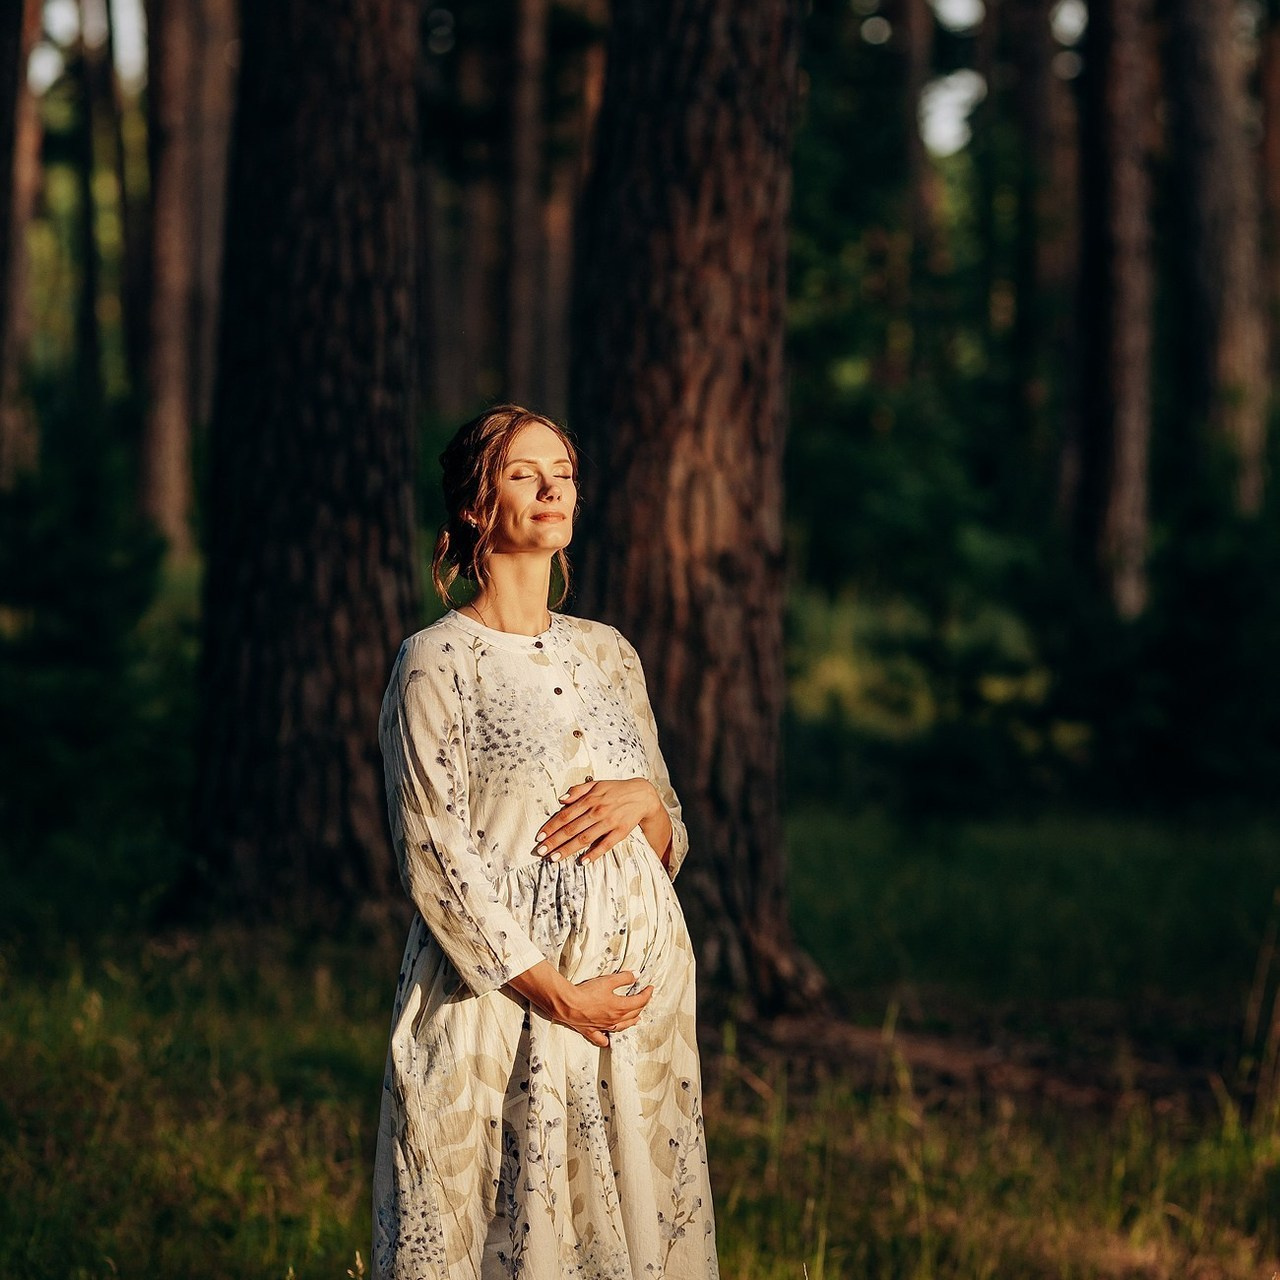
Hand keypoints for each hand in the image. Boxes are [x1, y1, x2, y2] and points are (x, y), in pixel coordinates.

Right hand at [507, 961, 653, 1047]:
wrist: (568, 1004)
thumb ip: (624, 978)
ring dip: (631, 1021)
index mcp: (620, 1007)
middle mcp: (615, 1020)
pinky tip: (609, 1040)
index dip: (647, 994)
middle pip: (633, 1014)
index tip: (650, 988)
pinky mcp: (592, 1031)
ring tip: (636, 1018)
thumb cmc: (587, 992)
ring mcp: (604, 1027)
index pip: (640, 1002)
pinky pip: (602, 1038)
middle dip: (642, 1005)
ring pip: (622, 1027)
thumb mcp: (608, 981)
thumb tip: (636, 975)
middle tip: (645, 998)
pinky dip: (607, 1039)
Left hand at [534, 778, 661, 863]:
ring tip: (554, 858)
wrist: (642, 795)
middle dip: (554, 841)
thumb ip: (578, 790)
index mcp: (590, 800)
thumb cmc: (616, 789)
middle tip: (540, 852)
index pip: (565, 816)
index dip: (551, 827)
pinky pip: (605, 845)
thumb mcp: (596, 784)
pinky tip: (582, 861)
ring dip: (568, 849)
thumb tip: (561, 799)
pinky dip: (593, 854)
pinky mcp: (620, 833)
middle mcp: (597, 812)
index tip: (539, 837)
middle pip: (571, 829)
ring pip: (584, 839)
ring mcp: (609, 823)